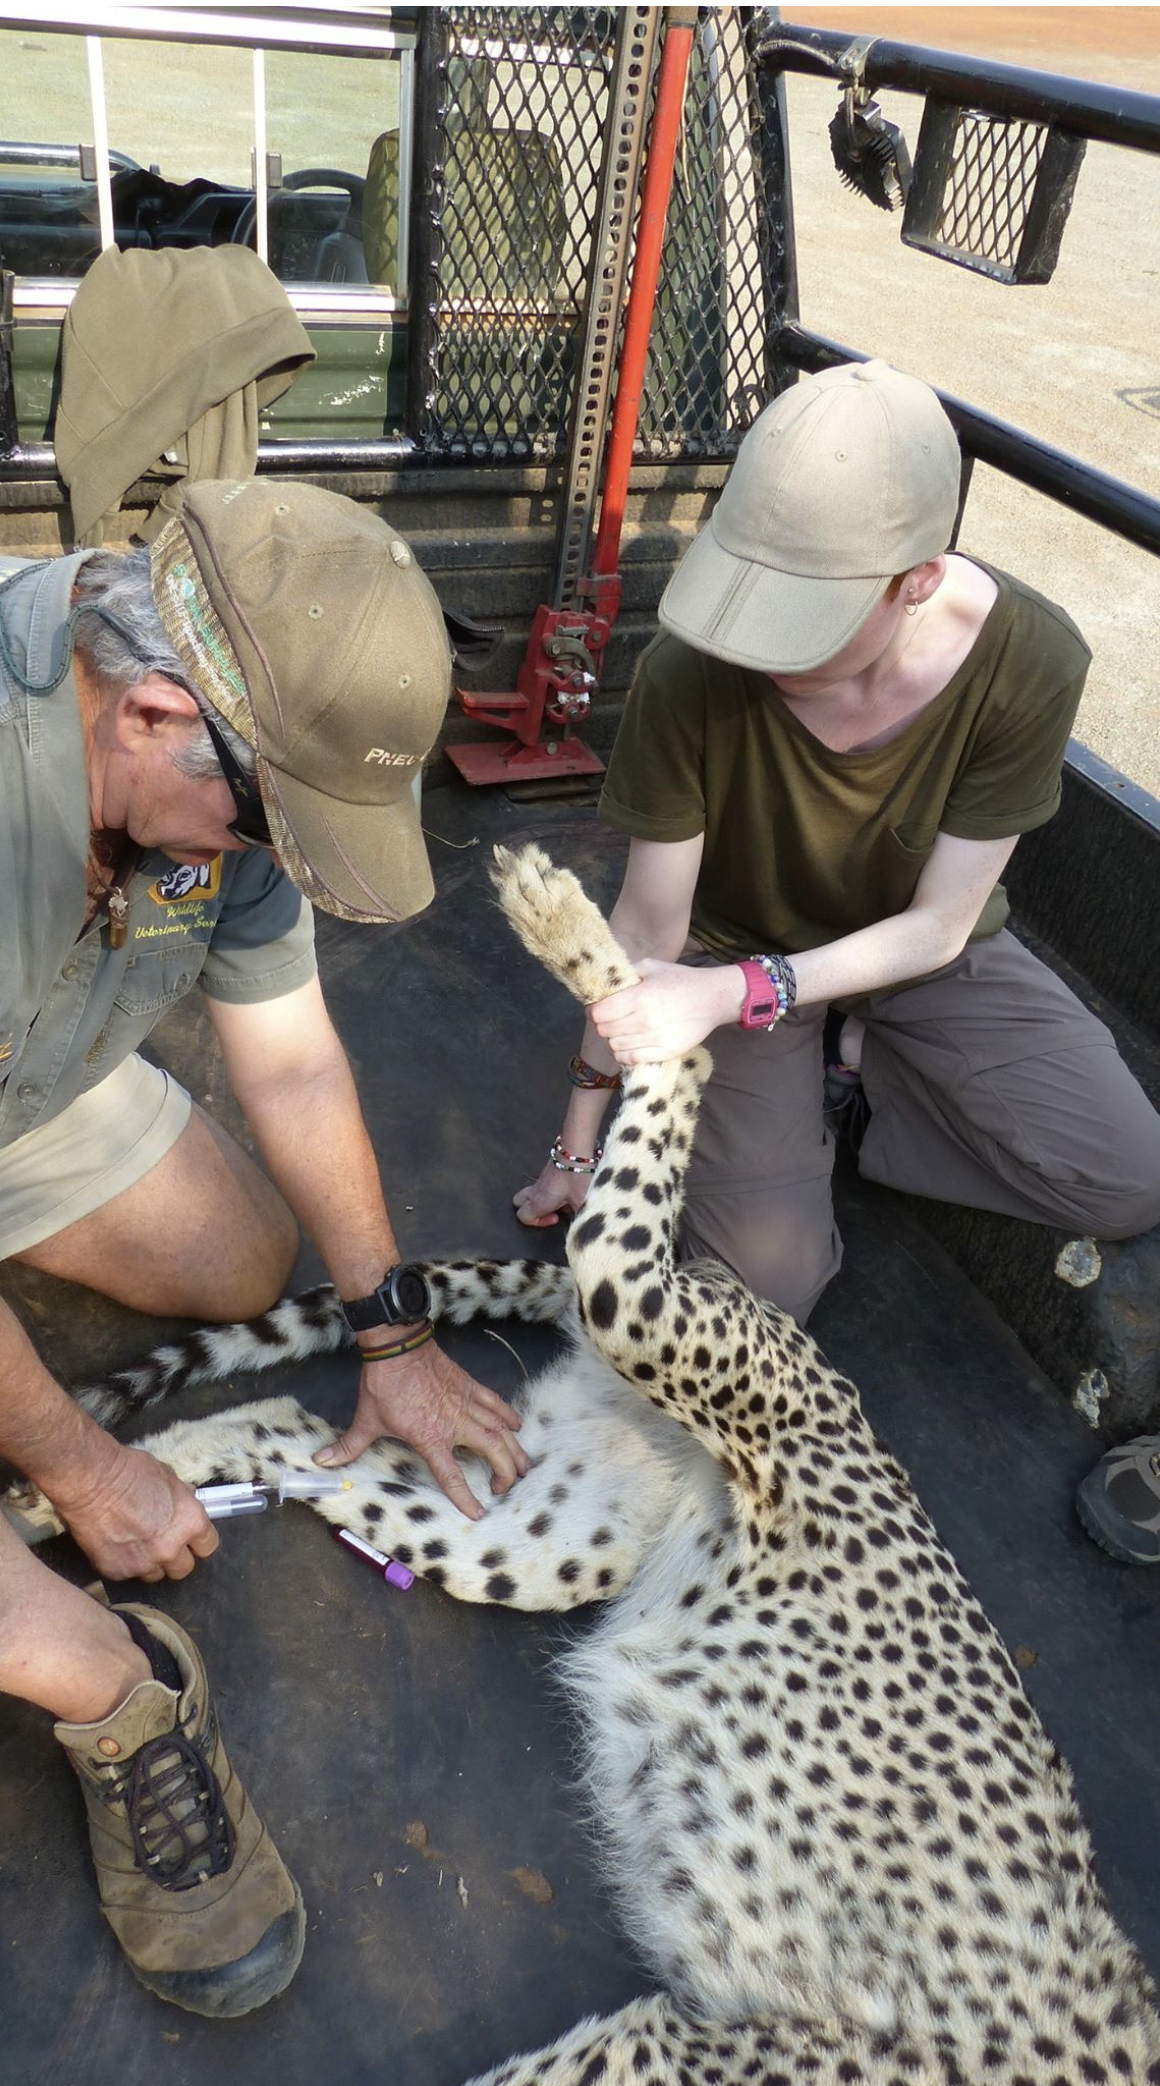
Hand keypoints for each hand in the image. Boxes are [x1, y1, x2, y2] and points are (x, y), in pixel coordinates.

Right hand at [52, 1442, 218, 1582]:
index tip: (189, 1538)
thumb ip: (181, 1497)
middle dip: (174, 1557)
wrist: (90, 1480)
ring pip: (154, 1575)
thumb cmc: (130, 1470)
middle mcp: (170, 1548)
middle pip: (183, 1568)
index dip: (198, 1542)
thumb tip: (186, 1502)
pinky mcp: (116, 1571)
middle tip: (160, 1541)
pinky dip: (122, 1562)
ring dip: (149, 1563)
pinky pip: (126, 1573)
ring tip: (134, 1543)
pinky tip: (114, 1544)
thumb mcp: (168, 1476)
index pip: (208, 1546)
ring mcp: (143, 1564)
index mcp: (190, 1523)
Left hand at [314, 1340, 528, 1520]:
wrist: (398, 1346)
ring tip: (523, 1466)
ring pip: (501, 1431)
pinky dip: (508, 1416)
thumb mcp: (366, 1420)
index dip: (466, 1497)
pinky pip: (497, 1404)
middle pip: (493, 1452)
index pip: (452, 1475)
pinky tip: (516, 1426)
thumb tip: (321, 1462)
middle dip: (505, 1473)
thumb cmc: (383, 1385)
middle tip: (504, 1487)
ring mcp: (467, 1403)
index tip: (479, 1512)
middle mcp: (455, 1424)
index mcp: (430, 1438)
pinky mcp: (471, 1387)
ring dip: (514, 1449)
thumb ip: (349, 1446)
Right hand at [513, 1160, 592, 1228]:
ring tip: (562, 1201)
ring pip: (531, 1192)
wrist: (578, 1149)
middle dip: (531, 1210)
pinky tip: (568, 1189)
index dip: (537, 1223)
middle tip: (551, 1211)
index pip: (523, 1216)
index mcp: (539, 1201)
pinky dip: (551, 1190)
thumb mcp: (582, 1201)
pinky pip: (542, 1183)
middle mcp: (536, 1190)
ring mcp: (541, 1178)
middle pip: (518, 1202)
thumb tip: (581, 1224)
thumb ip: (579, 1216)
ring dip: (543, 1199)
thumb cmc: (577, 1177)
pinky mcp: (549, 1170)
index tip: (555, 1218)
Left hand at [591, 958, 741, 1064]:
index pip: (598, 1013)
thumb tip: (602, 982)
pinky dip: (623, 1054)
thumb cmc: (681, 980)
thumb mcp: (652, 966)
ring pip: (614, 1046)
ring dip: (614, 1039)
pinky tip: (629, 1045)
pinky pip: (630, 1059)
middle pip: (604, 1031)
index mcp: (639, 996)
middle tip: (612, 1019)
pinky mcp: (666, 1052)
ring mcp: (656, 1038)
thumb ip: (626, 973)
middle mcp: (645, 1019)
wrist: (713, 998)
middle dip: (604, 1024)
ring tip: (623, 1031)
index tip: (598, 1008)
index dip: (593, 1011)